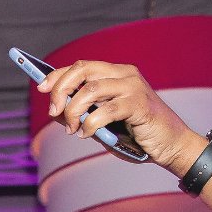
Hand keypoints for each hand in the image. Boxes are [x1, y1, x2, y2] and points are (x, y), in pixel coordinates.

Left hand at [36, 61, 205, 174]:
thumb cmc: (136, 133)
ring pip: (91, 90)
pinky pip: (105, 110)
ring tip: (73, 129)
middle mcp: (125, 74)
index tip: (41, 88)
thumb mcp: (103, 121)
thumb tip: (56, 111)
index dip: (58, 75)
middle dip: (61, 90)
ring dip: (74, 111)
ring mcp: (133, 87)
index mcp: (116, 73)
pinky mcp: (139, 104)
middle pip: (83, 71)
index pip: (81, 66)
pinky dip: (90, 124)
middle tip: (53, 112)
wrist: (170, 144)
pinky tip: (88, 134)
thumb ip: (84, 112)